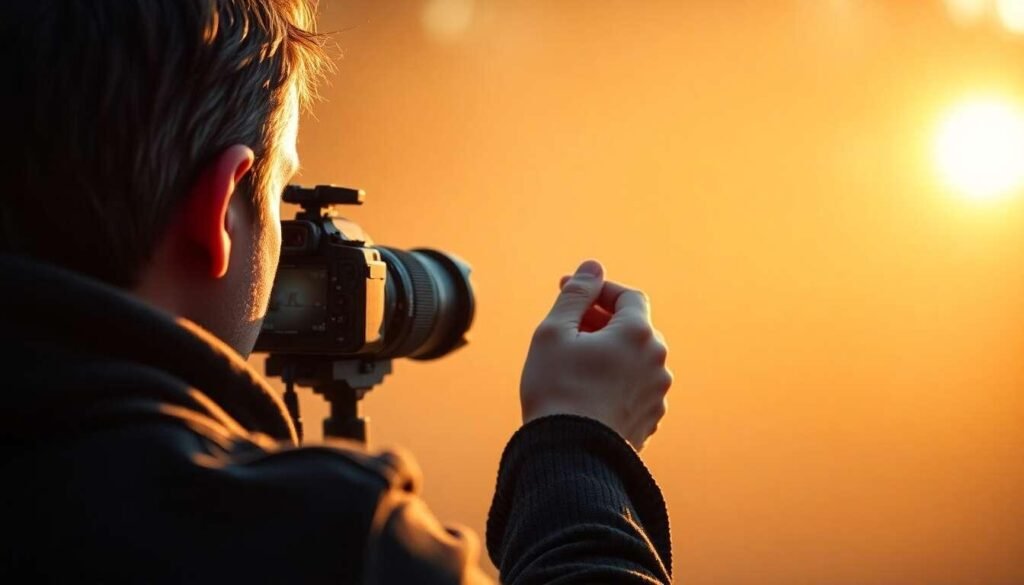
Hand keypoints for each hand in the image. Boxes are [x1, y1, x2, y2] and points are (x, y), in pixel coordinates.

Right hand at [520, 260, 672, 450]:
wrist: (569, 455)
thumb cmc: (556, 389)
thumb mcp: (554, 332)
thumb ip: (576, 294)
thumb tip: (593, 266)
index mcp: (638, 334)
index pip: (628, 296)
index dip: (599, 291)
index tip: (571, 293)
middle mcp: (657, 361)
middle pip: (634, 328)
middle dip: (603, 322)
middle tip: (568, 329)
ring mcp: (657, 394)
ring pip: (635, 360)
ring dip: (610, 353)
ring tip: (575, 364)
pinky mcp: (650, 420)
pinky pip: (635, 388)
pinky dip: (615, 381)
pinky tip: (586, 392)